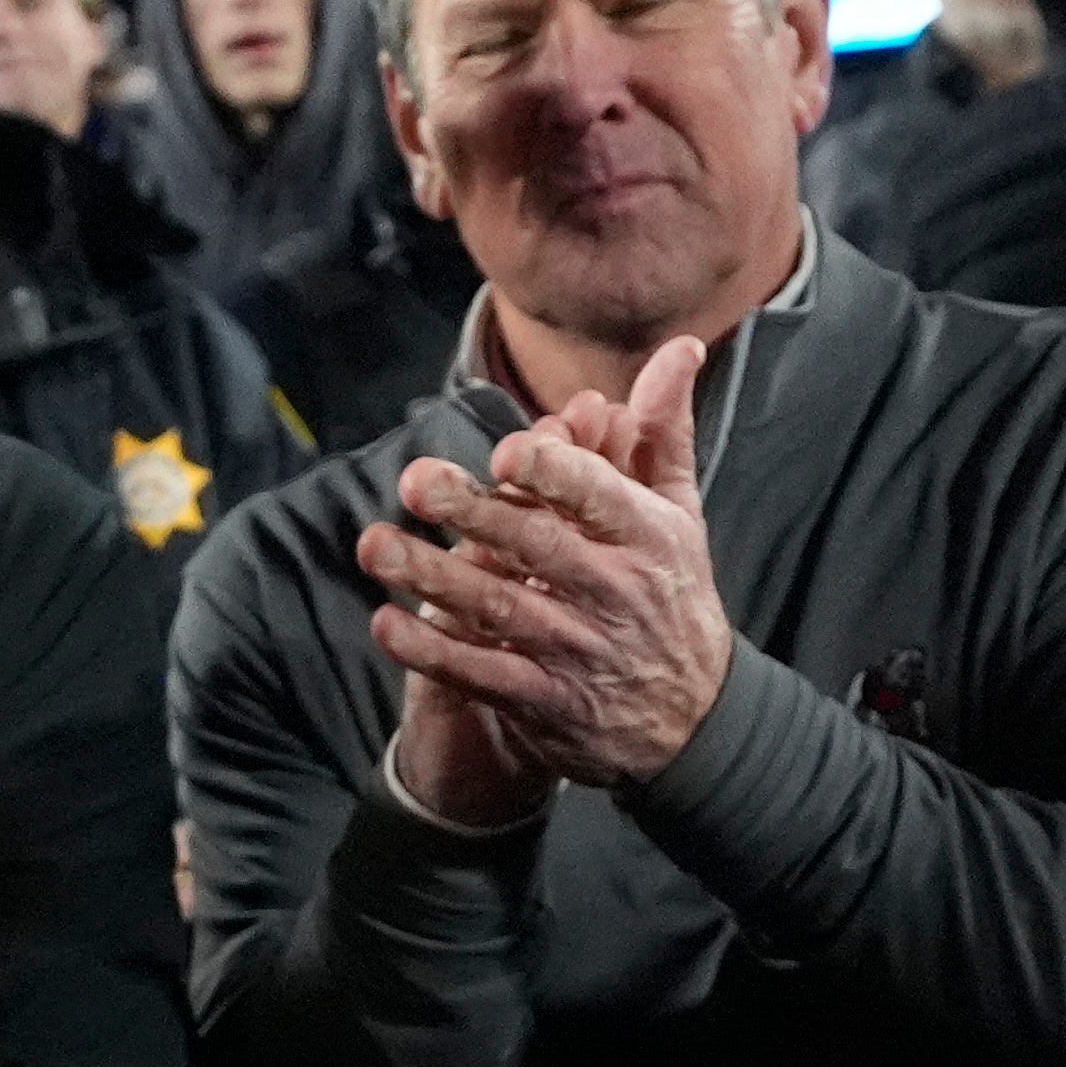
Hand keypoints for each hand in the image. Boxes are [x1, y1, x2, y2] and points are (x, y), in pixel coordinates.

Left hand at [356, 333, 733, 792]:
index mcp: (647, 538)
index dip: (555, 473)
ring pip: (498, 608)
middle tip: (413, 481)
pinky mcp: (544, 700)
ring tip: (373, 545)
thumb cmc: (671, 592)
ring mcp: (577, 650)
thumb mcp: (677, 513)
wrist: (691, 720)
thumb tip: (679, 347)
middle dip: (473, 513)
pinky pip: (480, 673)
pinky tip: (385, 622)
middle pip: (536, 545)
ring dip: (432, 576)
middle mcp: (614, 592)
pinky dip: (431, 651)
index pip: (601, 497)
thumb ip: (659, 431)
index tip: (506, 450)